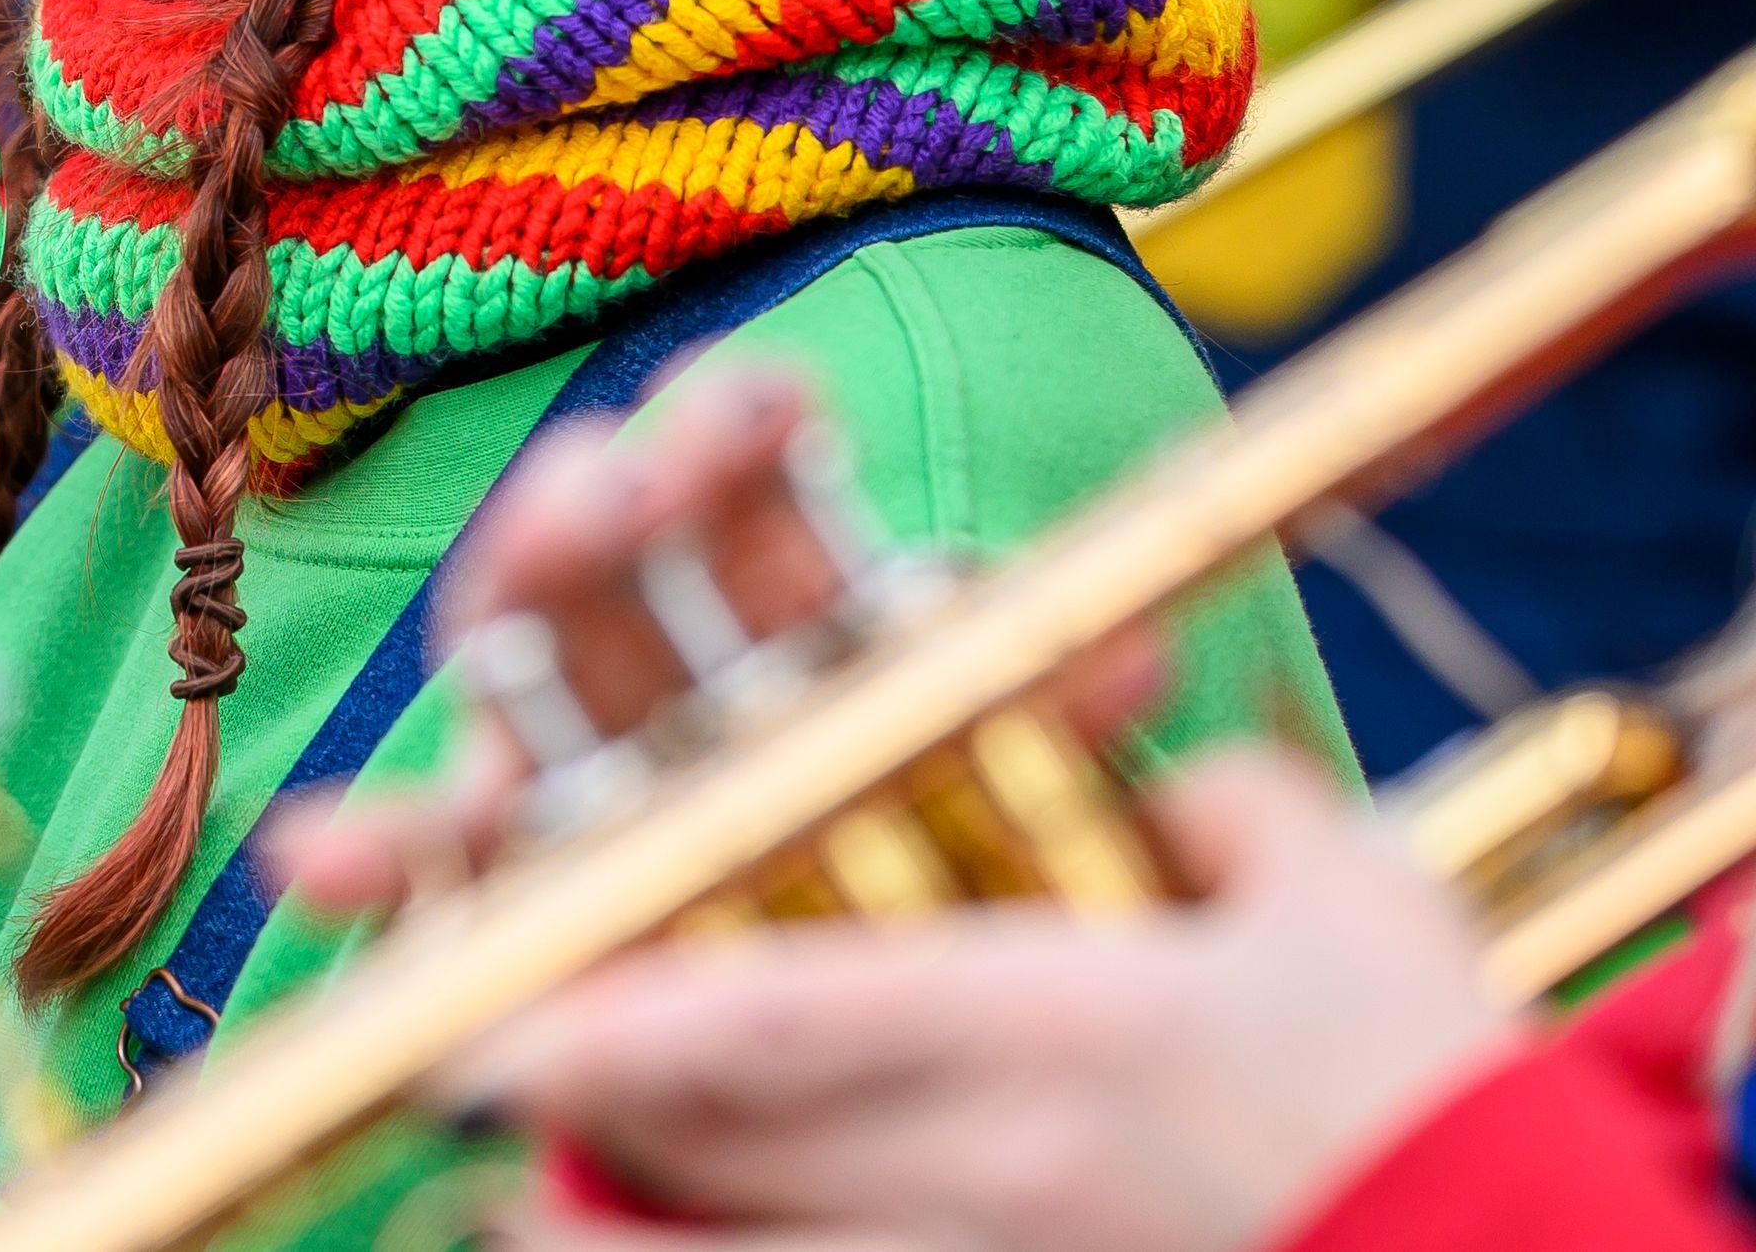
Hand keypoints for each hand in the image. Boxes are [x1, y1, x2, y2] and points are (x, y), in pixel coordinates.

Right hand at [270, 369, 1165, 919]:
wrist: (873, 1102)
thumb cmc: (922, 911)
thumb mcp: (989, 802)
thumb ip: (1019, 718)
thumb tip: (1129, 656)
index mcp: (764, 637)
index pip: (744, 508)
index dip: (743, 440)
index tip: (768, 400)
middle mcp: (650, 692)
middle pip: (613, 569)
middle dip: (603, 506)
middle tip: (615, 481)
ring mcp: (563, 788)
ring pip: (521, 678)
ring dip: (515, 600)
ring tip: (521, 567)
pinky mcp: (502, 900)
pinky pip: (430, 874)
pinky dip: (368, 860)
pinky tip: (311, 857)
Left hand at [473, 753, 1522, 1251]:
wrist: (1512, 1250)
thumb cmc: (1422, 1082)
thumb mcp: (1334, 903)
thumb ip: (1210, 811)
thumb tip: (1150, 766)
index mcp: (1055, 1028)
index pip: (785, 1023)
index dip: (619, 1030)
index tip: (488, 1027)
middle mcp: (997, 1167)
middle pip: (726, 1147)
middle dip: (577, 1112)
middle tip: (457, 1071)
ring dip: (615, 1230)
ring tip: (510, 1197)